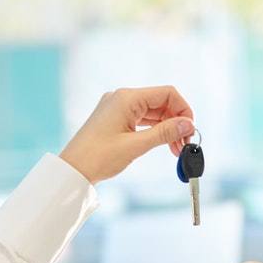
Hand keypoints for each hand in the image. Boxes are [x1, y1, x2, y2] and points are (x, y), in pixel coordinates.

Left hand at [58, 85, 194, 183]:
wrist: (73, 169)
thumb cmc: (99, 156)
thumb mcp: (136, 145)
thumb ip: (165, 133)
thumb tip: (189, 124)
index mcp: (126, 98)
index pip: (167, 94)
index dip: (183, 110)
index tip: (190, 130)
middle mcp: (122, 98)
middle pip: (161, 102)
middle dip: (177, 122)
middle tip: (185, 145)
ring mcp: (118, 108)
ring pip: (154, 113)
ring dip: (168, 129)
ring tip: (176, 149)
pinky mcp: (116, 119)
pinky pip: (143, 119)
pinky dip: (156, 131)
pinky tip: (164, 144)